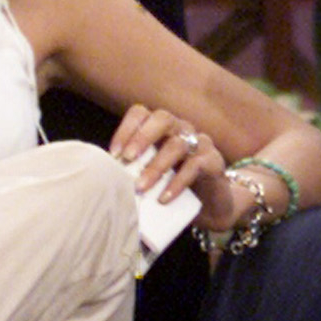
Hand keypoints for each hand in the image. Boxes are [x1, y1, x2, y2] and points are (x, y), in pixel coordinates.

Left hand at [110, 104, 224, 209]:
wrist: (211, 206)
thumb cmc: (173, 187)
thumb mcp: (151, 176)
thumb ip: (134, 169)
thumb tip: (106, 176)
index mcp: (161, 128)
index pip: (141, 114)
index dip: (126, 130)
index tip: (113, 154)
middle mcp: (181, 129)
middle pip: (162, 118)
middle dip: (142, 138)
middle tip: (128, 160)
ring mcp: (200, 142)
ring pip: (177, 144)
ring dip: (156, 166)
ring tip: (140, 187)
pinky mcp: (214, 160)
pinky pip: (195, 166)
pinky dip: (177, 183)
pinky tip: (163, 198)